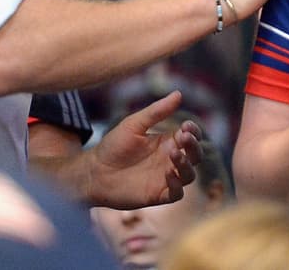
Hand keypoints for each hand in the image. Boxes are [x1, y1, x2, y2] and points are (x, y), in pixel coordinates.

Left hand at [86, 91, 201, 208]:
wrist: (93, 172)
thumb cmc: (113, 146)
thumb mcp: (134, 124)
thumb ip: (157, 111)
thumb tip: (179, 93)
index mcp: (167, 142)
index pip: (190, 136)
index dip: (193, 131)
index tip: (186, 126)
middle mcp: (169, 160)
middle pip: (195, 155)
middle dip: (194, 146)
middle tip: (184, 138)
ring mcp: (165, 178)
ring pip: (189, 175)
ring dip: (187, 164)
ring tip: (174, 154)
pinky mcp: (157, 195)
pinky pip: (177, 193)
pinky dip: (177, 185)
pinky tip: (168, 174)